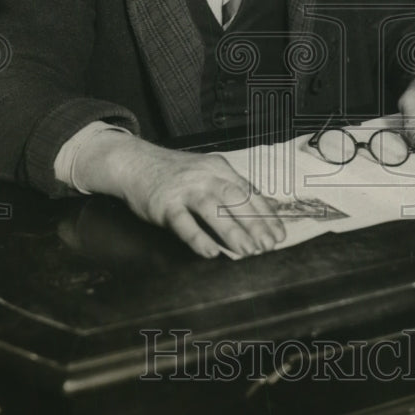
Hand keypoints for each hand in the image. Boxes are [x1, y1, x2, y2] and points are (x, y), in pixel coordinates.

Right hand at [74, 133, 285, 257]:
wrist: (135, 163)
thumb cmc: (175, 174)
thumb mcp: (207, 173)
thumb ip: (232, 190)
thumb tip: (264, 209)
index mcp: (219, 169)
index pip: (248, 192)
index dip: (266, 215)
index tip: (279, 234)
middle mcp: (205, 176)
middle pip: (235, 199)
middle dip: (254, 223)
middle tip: (268, 245)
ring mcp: (184, 188)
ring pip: (212, 209)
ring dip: (232, 231)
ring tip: (247, 251)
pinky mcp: (164, 203)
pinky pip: (183, 222)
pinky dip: (197, 238)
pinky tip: (210, 252)